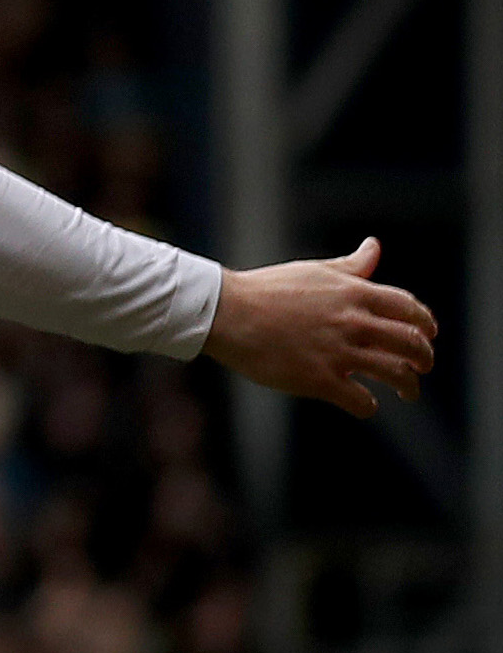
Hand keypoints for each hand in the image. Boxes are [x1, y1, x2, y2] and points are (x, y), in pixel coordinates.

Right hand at [207, 239, 436, 418]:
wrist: (225, 312)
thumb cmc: (267, 289)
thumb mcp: (314, 271)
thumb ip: (351, 265)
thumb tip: (374, 247)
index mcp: (353, 293)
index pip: (409, 308)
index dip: (425, 324)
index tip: (427, 335)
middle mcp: (353, 322)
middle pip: (411, 343)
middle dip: (424, 358)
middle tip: (422, 367)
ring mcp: (338, 352)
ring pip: (396, 374)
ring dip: (408, 386)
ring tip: (406, 391)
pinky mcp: (319, 379)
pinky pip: (361, 400)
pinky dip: (368, 405)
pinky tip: (364, 403)